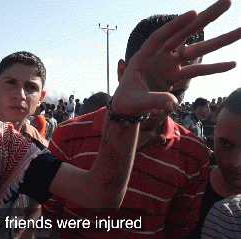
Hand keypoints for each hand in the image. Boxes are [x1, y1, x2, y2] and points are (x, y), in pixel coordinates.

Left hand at [112, 0, 240, 115]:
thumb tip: (172, 104)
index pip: (160, 37)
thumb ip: (153, 101)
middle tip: (227, 2)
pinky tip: (232, 63)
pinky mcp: (175, 76)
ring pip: (196, 51)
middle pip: (183, 34)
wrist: (126, 110)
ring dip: (218, 41)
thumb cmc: (126, 102)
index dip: (176, 25)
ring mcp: (168, 65)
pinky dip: (213, 68)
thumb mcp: (136, 102)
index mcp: (143, 57)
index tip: (193, 12)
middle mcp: (158, 56)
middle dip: (204, 19)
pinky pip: (197, 71)